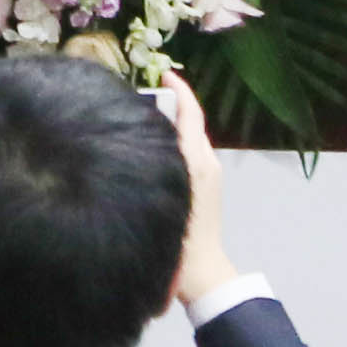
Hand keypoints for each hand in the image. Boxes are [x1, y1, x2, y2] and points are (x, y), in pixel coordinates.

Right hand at [154, 71, 240, 309]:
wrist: (201, 272)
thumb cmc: (182, 238)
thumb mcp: (167, 192)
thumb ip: (161, 158)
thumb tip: (150, 131)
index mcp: (197, 159)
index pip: (191, 113)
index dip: (180, 90)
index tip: (165, 74)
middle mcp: (206, 162)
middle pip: (188, 124)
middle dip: (170, 106)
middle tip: (140, 96)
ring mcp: (207, 176)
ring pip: (187, 140)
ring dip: (170, 127)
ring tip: (139, 121)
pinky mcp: (204, 189)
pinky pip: (187, 156)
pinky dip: (172, 146)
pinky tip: (149, 153)